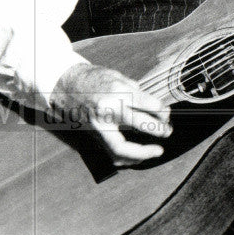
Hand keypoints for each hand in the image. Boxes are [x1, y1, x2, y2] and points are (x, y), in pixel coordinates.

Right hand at [50, 63, 171, 166]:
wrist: (65, 86)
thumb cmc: (94, 78)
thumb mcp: (118, 77)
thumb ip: (136, 92)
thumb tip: (154, 106)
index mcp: (117, 91)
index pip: (147, 105)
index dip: (162, 111)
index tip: (167, 113)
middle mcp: (108, 110)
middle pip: (139, 124)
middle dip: (158, 129)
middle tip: (168, 131)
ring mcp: (99, 125)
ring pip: (122, 148)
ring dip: (142, 152)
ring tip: (156, 151)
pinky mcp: (94, 135)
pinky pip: (112, 152)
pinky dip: (127, 158)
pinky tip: (139, 156)